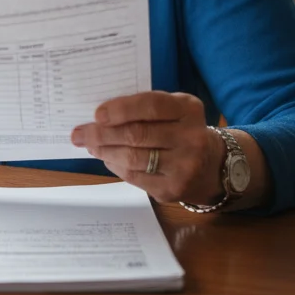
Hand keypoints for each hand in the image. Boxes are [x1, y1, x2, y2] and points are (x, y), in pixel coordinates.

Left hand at [71, 91, 224, 204]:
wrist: (214, 166)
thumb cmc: (182, 131)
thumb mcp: (174, 110)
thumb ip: (144, 108)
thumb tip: (100, 116)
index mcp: (188, 110)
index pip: (151, 106)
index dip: (121, 109)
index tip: (97, 114)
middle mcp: (190, 137)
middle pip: (137, 134)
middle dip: (102, 133)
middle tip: (80, 132)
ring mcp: (184, 166)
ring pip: (133, 158)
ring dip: (104, 151)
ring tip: (90, 145)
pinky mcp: (173, 189)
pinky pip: (135, 177)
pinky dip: (116, 166)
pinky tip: (107, 158)